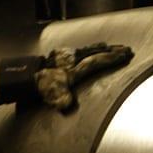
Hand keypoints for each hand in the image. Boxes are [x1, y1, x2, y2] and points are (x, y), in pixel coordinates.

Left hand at [0, 43, 133, 111]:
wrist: (25, 76)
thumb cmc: (41, 88)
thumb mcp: (52, 97)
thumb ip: (62, 100)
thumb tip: (67, 105)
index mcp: (75, 69)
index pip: (98, 62)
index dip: (112, 59)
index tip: (125, 55)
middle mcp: (73, 59)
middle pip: (97, 52)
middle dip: (112, 51)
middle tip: (126, 49)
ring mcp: (67, 55)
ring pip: (89, 49)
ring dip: (102, 48)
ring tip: (112, 47)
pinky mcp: (61, 55)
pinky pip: (80, 49)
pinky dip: (90, 48)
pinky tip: (91, 48)